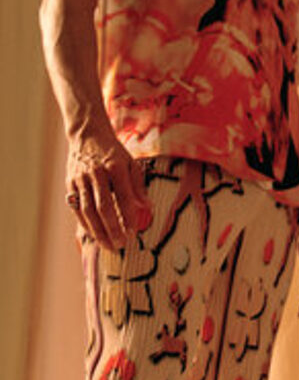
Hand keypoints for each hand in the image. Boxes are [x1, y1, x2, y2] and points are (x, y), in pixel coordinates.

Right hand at [66, 131, 151, 249]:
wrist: (87, 135)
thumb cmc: (114, 153)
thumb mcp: (132, 163)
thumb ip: (138, 186)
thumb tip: (147, 207)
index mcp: (115, 167)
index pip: (123, 196)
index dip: (128, 215)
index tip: (133, 231)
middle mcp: (96, 173)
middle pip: (103, 206)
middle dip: (112, 228)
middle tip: (121, 244)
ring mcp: (80, 179)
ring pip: (87, 210)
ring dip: (98, 230)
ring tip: (108, 245)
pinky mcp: (70, 184)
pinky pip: (76, 208)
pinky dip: (85, 223)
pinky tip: (93, 235)